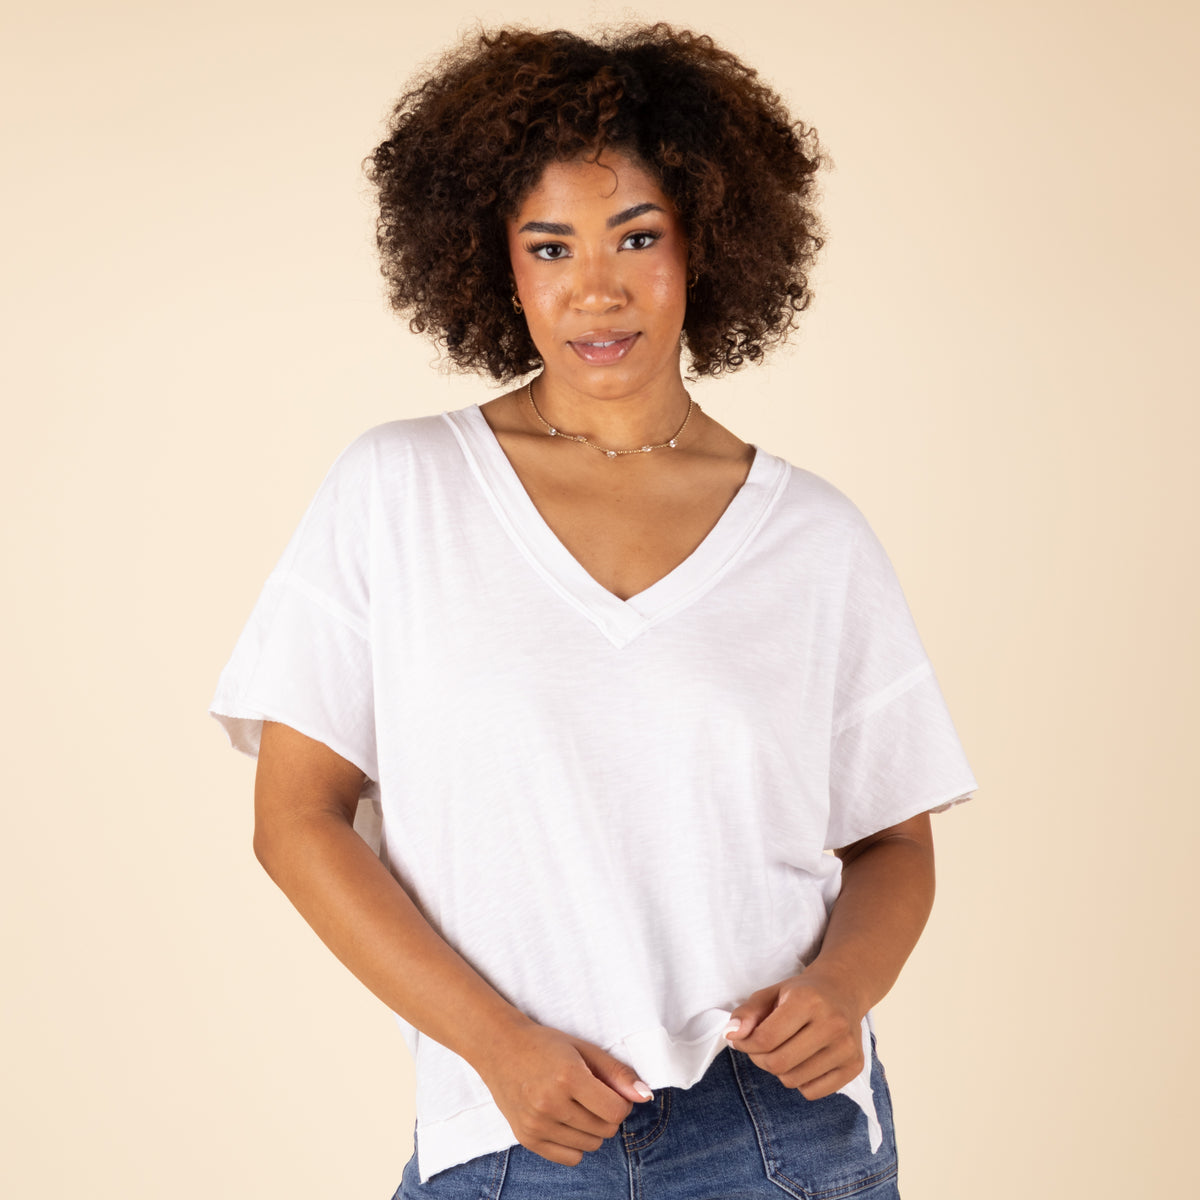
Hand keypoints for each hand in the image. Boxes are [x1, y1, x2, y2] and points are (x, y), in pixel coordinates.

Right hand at [473, 1021, 651, 1165]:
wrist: (499, 1048)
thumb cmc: (545, 1045)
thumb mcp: (583, 1049)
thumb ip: (617, 1073)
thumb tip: (646, 1096)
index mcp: (567, 1077)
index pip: (616, 1111)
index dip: (621, 1102)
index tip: (610, 1090)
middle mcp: (550, 1104)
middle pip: (605, 1130)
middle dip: (607, 1114)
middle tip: (591, 1094)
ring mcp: (537, 1124)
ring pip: (591, 1145)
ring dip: (592, 1128)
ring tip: (576, 1104)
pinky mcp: (527, 1138)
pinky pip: (571, 1158)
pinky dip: (575, 1143)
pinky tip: (565, 1120)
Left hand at [724, 968, 865, 1099]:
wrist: (842, 991)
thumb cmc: (801, 994)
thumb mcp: (770, 993)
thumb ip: (747, 1012)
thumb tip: (731, 1034)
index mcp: (808, 1000)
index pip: (766, 1038)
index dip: (745, 1044)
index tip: (741, 1040)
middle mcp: (832, 1024)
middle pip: (779, 1064)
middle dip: (760, 1059)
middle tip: (760, 1048)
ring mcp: (847, 1047)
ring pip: (793, 1080)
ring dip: (779, 1071)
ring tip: (784, 1050)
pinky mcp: (855, 1066)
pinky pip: (813, 1092)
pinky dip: (800, 1082)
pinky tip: (803, 1061)